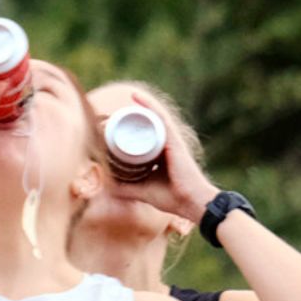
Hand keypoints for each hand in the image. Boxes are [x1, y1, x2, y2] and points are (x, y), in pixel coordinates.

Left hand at [102, 89, 218, 222]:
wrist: (192, 202)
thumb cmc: (174, 198)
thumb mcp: (143, 191)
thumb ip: (126, 188)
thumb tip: (107, 185)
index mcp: (161, 156)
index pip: (144, 138)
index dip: (130, 131)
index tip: (112, 126)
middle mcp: (167, 145)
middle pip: (147, 127)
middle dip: (131, 119)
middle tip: (111, 114)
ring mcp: (171, 141)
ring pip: (151, 120)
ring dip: (137, 108)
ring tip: (122, 101)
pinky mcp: (173, 141)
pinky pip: (160, 119)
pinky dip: (149, 107)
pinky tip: (136, 97)